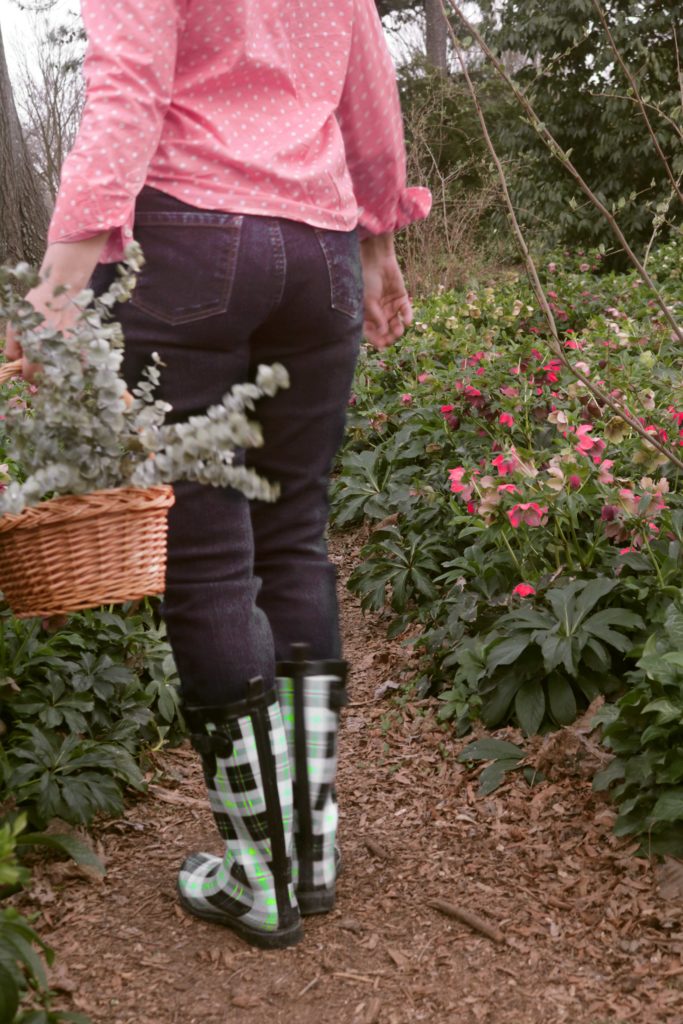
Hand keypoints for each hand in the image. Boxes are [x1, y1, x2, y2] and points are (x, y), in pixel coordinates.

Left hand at [4, 235, 108, 379]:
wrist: (61, 291)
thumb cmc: (35, 306)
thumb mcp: (15, 324)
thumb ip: (12, 348)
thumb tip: (16, 362)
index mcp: (36, 352)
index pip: (29, 376)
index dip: (25, 372)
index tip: (26, 365)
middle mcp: (54, 356)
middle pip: (46, 379)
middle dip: (41, 372)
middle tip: (39, 359)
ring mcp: (71, 353)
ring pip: (63, 373)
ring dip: (57, 369)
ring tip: (53, 355)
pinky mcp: (83, 348)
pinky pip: (78, 364)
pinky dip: (72, 362)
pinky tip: (67, 351)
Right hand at [360, 233, 411, 348]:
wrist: (377, 260)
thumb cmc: (367, 280)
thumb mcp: (369, 301)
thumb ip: (376, 318)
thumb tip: (383, 333)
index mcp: (366, 314)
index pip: (371, 332)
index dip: (376, 339)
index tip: (382, 345)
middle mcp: (378, 312)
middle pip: (385, 330)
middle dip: (388, 336)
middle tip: (392, 340)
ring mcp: (390, 305)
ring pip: (396, 323)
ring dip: (398, 329)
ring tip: (399, 331)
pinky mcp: (401, 298)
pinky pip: (405, 311)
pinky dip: (406, 317)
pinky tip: (407, 322)